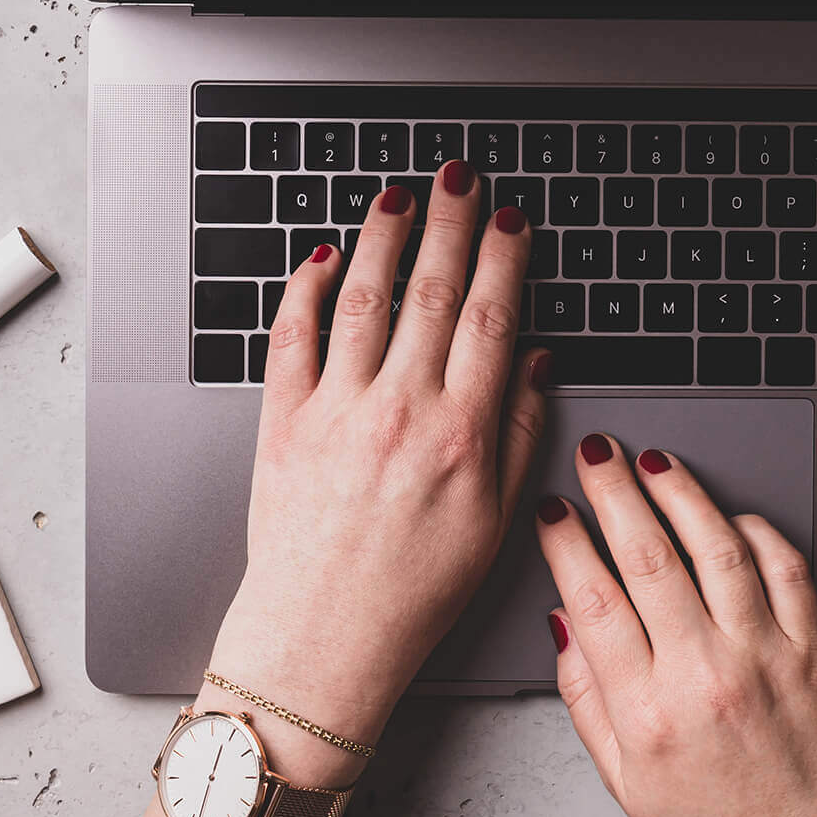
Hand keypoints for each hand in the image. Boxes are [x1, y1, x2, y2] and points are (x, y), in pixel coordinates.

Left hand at [207, 162, 549, 781]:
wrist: (323, 637)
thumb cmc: (410, 594)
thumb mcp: (494, 524)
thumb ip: (519, 435)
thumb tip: (533, 363)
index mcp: (461, 435)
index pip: (490, 319)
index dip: (503, 259)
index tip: (511, 220)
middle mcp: (400, 411)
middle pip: (431, 292)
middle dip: (451, 224)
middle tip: (461, 179)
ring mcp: (337, 411)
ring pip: (363, 298)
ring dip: (383, 238)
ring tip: (399, 198)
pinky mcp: (283, 422)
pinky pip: (292, 336)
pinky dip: (305, 289)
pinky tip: (322, 257)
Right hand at [536, 436, 816, 816]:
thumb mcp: (623, 781)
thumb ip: (586, 698)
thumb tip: (564, 622)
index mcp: (649, 713)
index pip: (594, 599)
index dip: (566, 542)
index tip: (553, 511)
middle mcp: (706, 677)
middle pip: (648, 558)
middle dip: (614, 493)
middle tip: (596, 455)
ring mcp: (765, 658)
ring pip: (717, 548)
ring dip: (681, 492)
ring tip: (654, 461)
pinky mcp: (813, 651)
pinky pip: (786, 569)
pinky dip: (757, 531)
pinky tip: (729, 514)